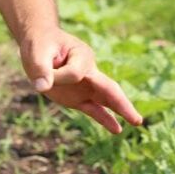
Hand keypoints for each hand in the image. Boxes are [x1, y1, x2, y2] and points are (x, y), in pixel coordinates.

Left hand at [19, 27, 142, 133]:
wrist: (41, 44)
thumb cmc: (41, 44)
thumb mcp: (37, 52)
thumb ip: (41, 69)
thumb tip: (42, 87)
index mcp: (81, 56)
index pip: (75, 73)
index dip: (57, 76)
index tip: (43, 71)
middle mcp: (89, 71)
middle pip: (109, 88)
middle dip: (121, 103)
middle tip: (137, 118)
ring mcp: (86, 86)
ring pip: (107, 100)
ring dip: (120, 110)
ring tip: (137, 122)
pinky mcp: (79, 97)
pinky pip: (95, 109)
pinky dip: (105, 119)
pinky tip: (117, 129)